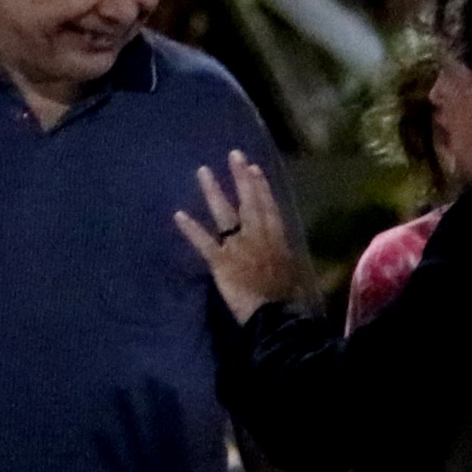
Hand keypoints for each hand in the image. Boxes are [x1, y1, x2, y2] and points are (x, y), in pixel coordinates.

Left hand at [173, 152, 296, 322]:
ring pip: (226, 214)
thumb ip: (283, 256)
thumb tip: (282, 250)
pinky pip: (205, 242)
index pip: (269, 207)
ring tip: (203, 172)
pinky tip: (179, 214)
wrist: (274, 317)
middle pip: (249, 203)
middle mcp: (259, 237)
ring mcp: (239, 248)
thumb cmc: (287, 298)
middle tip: (233, 155)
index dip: (261, 187)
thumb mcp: (292, 272)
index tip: (253, 168)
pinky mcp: (221, 262)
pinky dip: (191, 229)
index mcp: (278, 240)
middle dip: (241, 178)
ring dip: (214, 192)